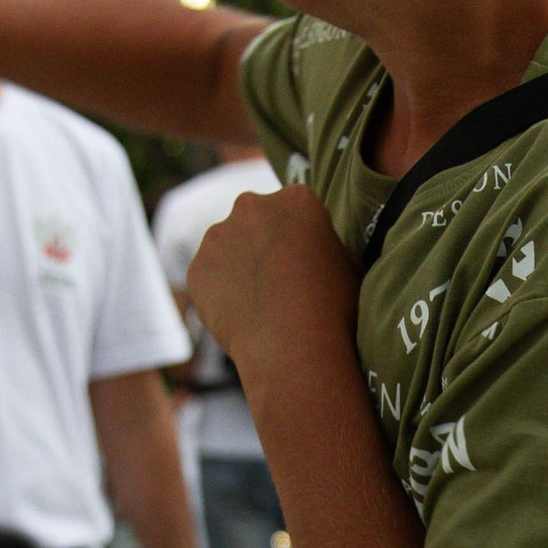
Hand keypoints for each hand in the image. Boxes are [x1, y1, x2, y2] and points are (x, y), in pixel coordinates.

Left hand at [184, 179, 359, 376]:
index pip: (295, 210)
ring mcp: (218, 236)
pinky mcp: (197, 269)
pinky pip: (210, 277)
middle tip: (278, 281)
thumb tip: (317, 250)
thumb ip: (326, 246)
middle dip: (263, 242)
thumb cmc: (334, 309)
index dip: (300, 237)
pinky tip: (243, 316)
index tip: (304, 262)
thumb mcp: (350, 265)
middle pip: (256, 219)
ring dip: (239, 265)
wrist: (294, 348)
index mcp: (296, 199)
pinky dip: (221, 293)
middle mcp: (251, 206)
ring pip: (228, 246)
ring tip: (260, 303)